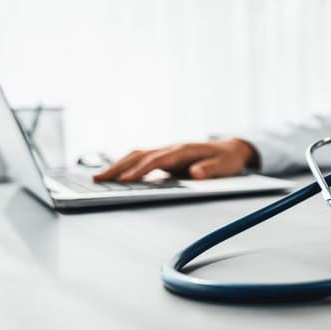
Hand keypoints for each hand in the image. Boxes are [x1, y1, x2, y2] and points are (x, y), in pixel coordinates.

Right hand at [92, 138, 257, 181]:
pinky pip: (142, 160)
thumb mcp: (224, 166)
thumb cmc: (227, 159)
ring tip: (98, 178)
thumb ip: (210, 170)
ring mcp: (167, 151)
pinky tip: (115, 175)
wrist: (232, 149)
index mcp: (183, 150)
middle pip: (139, 155)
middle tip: (98, 179)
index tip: (125, 180)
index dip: (140, 170)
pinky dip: (126, 165)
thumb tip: (195, 173)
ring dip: (117, 165)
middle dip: (118, 166)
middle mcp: (171, 148)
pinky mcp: (165, 157)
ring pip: (137, 155)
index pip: (156, 160)